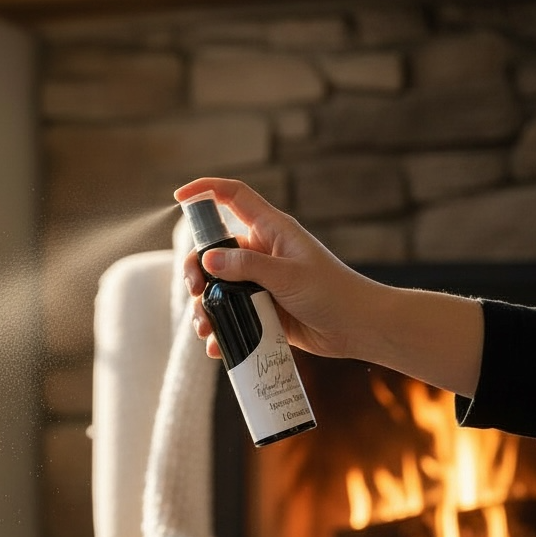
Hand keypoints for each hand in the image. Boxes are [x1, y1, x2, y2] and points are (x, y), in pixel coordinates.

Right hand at [174, 177, 380, 361]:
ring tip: (206, 329)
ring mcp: (259, 282)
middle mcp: (261, 252)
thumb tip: (207, 259)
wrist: (357, 329)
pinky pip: (231, 315)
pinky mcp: (261, 309)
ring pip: (217, 287)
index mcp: (271, 230)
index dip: (205, 191)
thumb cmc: (332, 293)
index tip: (178, 198)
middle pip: (213, 250)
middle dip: (196, 270)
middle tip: (195, 290)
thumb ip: (247, 266)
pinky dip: (221, 329)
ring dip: (205, 307)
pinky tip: (217, 345)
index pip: (233, 197)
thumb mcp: (288, 276)